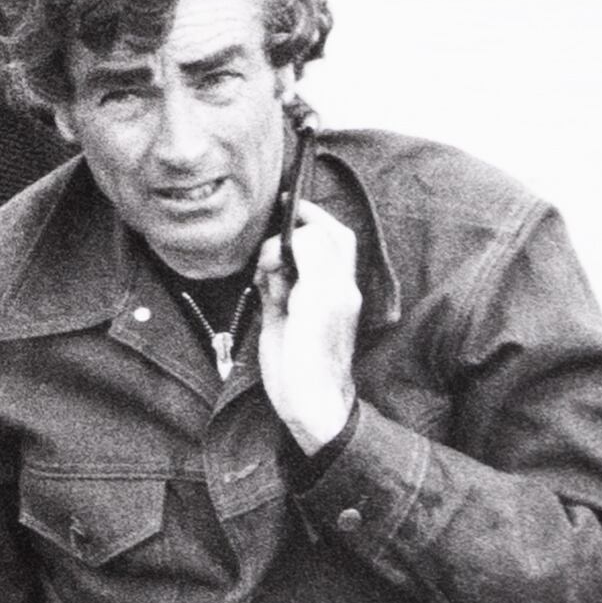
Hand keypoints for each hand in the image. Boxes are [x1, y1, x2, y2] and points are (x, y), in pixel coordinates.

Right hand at [257, 199, 359, 453]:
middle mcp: (323, 286)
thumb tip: (301, 233)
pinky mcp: (280, 316)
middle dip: (285, 240)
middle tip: (272, 254)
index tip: (287, 204)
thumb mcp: (320, 297)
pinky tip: (261, 289)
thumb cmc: (318, 353)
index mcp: (339, 280)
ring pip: (284, 264)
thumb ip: (315, 258)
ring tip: (266, 275)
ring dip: (271, 262)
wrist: (306, 398)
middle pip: (305, 246)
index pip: (331, 235)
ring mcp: (301, 301)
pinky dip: (263, 280)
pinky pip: (270, 286)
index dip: (313, 217)